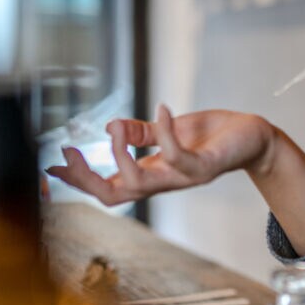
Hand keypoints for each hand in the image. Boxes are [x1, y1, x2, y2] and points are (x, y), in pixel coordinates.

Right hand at [46, 105, 277, 205]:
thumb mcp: (169, 130)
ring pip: (140, 183)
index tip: (51, 168)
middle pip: (115, 195)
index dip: (78, 182)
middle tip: (67, 154)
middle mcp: (164, 181)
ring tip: (114, 129)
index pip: (108, 188)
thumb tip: (108, 126)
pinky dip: (164, 133)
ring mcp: (184, 177)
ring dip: (120, 156)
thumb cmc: (212, 136)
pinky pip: (177, 157)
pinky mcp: (205, 167)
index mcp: (152, 174)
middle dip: (86, 179)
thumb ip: (140, 132)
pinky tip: (162, 109)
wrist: (254, 138)